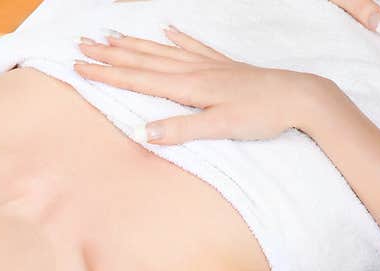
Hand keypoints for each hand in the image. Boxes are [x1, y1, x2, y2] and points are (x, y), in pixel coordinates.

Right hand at [74, 27, 332, 144]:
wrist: (300, 97)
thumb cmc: (262, 115)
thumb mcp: (219, 128)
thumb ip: (180, 130)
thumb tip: (142, 133)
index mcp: (188, 87)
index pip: (137, 79)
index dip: (106, 73)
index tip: (79, 66)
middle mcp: (194, 71)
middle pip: (143, 60)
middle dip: (110, 53)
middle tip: (81, 44)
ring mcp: (210, 65)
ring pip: (163, 51)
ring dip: (135, 44)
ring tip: (111, 34)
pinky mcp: (225, 66)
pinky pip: (195, 47)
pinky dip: (179, 38)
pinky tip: (169, 29)